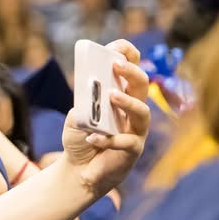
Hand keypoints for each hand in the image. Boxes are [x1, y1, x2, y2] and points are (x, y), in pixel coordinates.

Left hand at [60, 39, 149, 198]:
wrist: (78, 171)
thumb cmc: (80, 140)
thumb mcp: (75, 118)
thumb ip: (83, 104)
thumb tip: (90, 94)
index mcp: (121, 96)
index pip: (131, 69)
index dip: (128, 55)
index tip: (117, 47)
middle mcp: (132, 110)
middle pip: (142, 85)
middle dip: (131, 72)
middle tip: (116, 65)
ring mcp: (136, 130)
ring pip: (143, 111)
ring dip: (127, 102)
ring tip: (111, 96)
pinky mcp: (133, 150)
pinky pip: (127, 141)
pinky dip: (108, 139)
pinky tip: (92, 137)